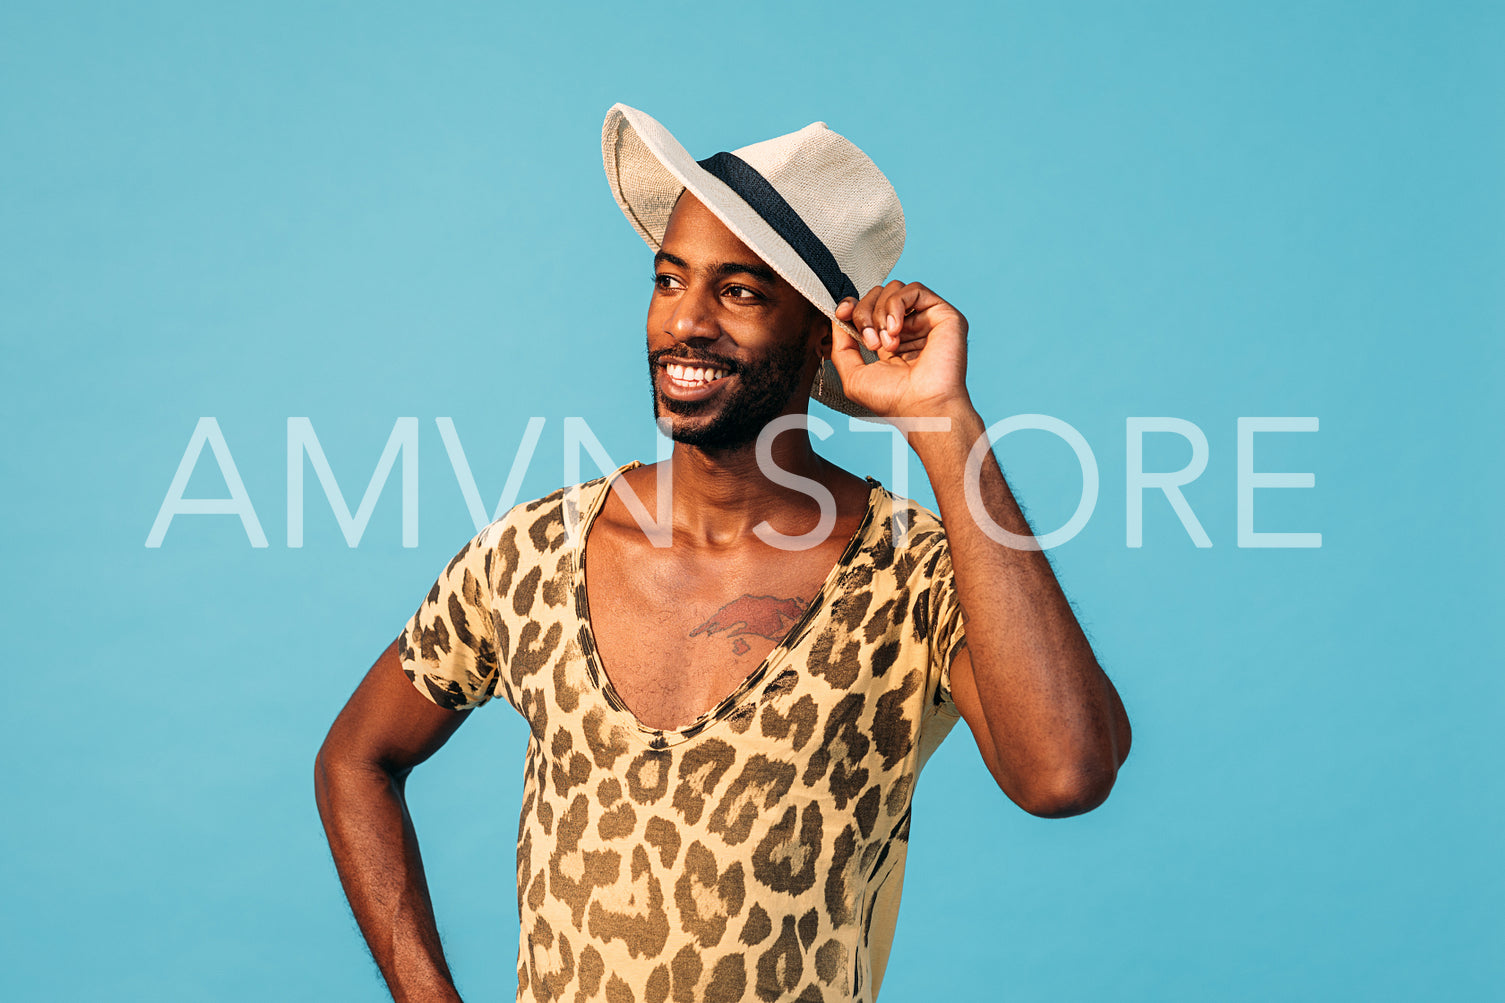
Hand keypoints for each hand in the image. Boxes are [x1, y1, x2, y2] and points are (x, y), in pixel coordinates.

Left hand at [830, 281, 971, 419]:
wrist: (922, 408)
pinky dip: (897, 305)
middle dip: (865, 313)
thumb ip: (842, 345)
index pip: (868, 306)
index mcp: (890, 340)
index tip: (842, 314)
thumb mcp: (853, 375)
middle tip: (871, 343)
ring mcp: (927, 320)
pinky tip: (896, 330)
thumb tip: (838, 317)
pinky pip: (914, 289)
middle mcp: (910, 328)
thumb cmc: (892, 400)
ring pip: (894, 289)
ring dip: (881, 313)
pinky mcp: (944, 314)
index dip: (852, 305)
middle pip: (878, 294)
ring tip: (888, 343)